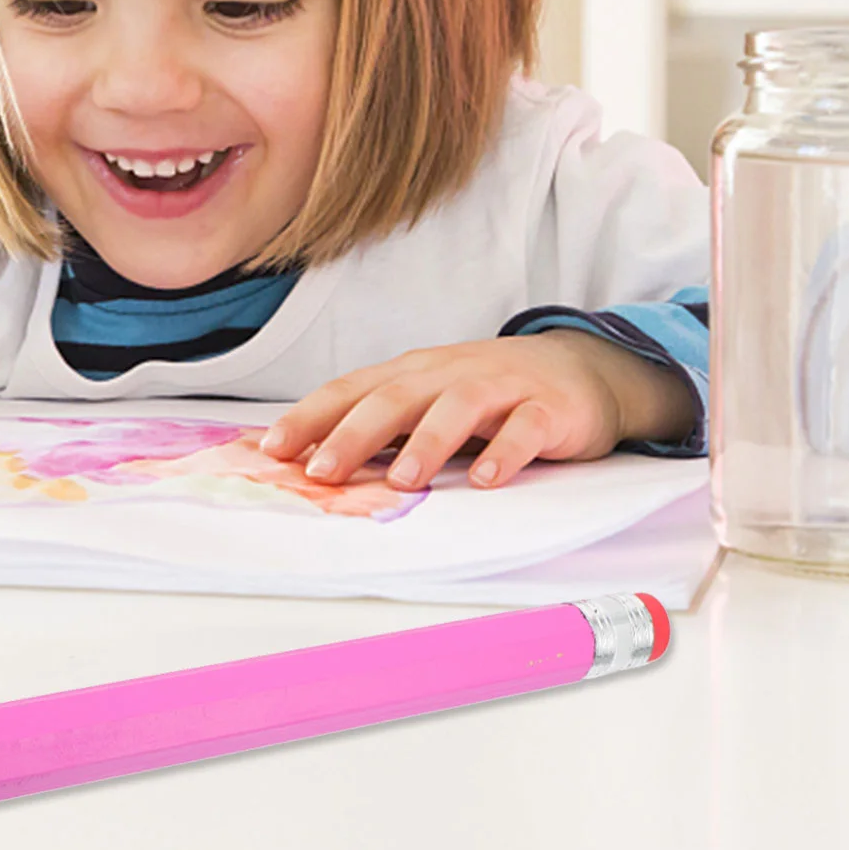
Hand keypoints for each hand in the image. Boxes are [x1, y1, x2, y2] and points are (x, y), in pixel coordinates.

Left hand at [258, 331, 694, 489]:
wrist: (578, 368)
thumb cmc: (487, 393)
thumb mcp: (428, 400)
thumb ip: (381, 426)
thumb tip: (312, 461)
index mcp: (412, 374)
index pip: (351, 391)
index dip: (310, 417)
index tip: (271, 449)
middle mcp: (448, 374)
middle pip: (394, 398)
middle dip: (353, 434)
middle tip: (322, 471)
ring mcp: (499, 387)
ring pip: (457, 408)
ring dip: (426, 443)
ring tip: (402, 480)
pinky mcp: (546, 408)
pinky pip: (524, 429)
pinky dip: (505, 452)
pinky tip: (486, 480)